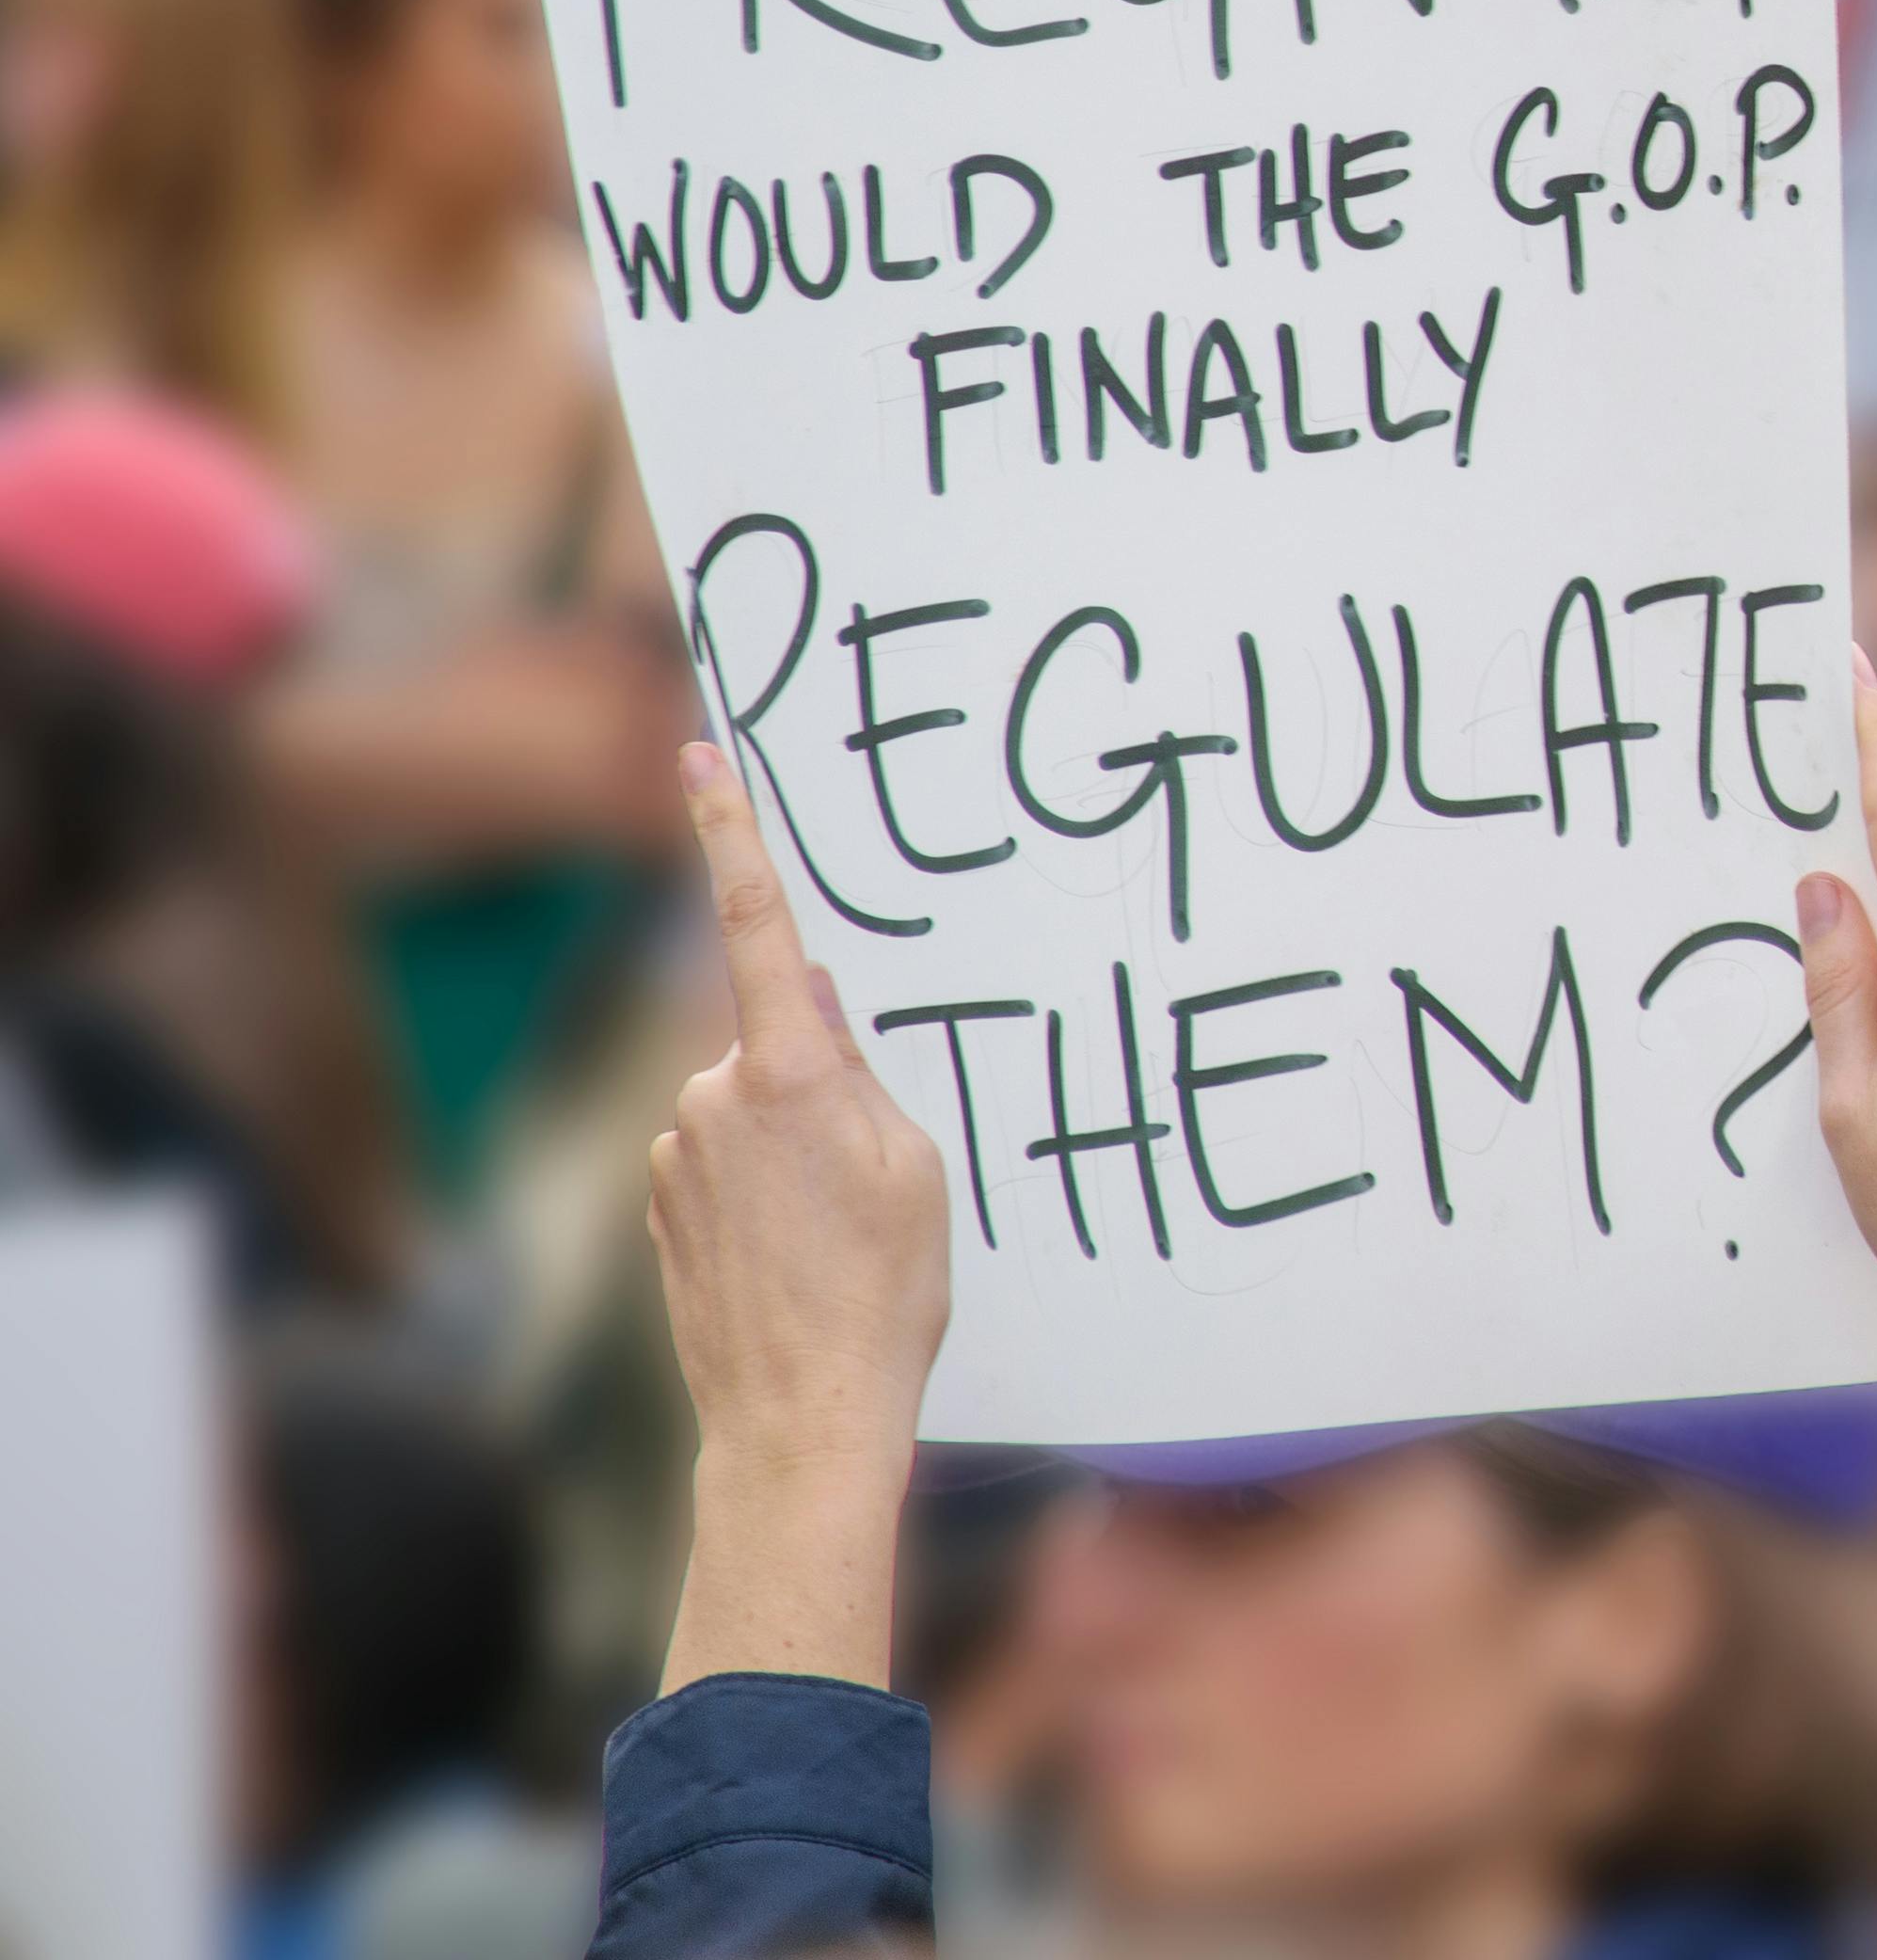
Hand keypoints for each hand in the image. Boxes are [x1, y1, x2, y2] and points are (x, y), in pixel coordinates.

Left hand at [647, 739, 950, 1691]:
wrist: (797, 1419)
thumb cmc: (883, 1295)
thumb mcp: (913, 1166)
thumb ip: (860, 1072)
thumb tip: (813, 1006)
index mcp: (791, 1074)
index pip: (759, 928)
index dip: (731, 836)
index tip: (700, 759)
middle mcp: (714, 1097)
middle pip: (775, 1045)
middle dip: (819, 1086)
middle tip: (869, 1181)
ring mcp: (677, 1153)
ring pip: (746, 1108)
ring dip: (788, 1148)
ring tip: (834, 1238)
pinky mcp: (661, 1205)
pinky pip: (719, 1163)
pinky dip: (757, 1193)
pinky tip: (792, 1260)